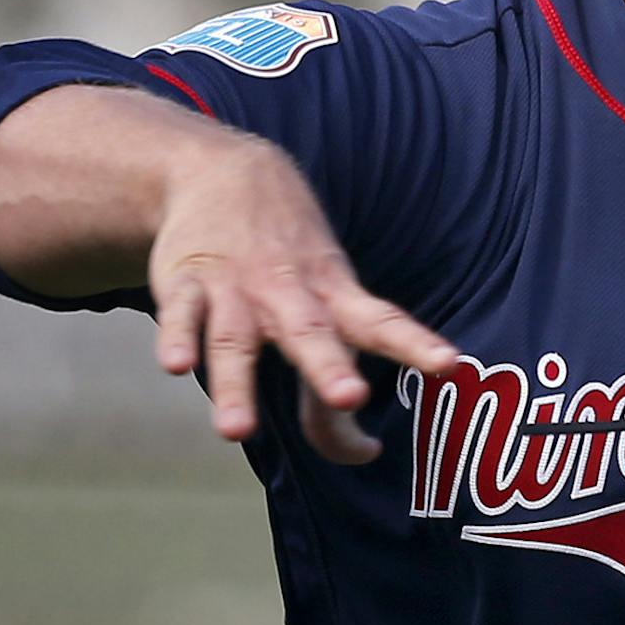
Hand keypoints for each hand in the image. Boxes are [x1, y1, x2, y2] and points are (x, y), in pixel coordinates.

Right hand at [149, 134, 458, 462]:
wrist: (221, 170)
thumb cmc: (288, 260)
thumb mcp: (322, 304)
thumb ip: (330, 387)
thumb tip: (360, 454)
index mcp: (332, 296)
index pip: (380, 322)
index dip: (414, 344)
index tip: (448, 364)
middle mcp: (287, 293)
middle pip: (310, 333)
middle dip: (328, 368)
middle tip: (350, 397)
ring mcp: (235, 287)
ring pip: (235, 339)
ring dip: (237, 385)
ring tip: (237, 433)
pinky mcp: (187, 281)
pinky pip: (181, 313)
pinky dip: (177, 338)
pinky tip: (176, 367)